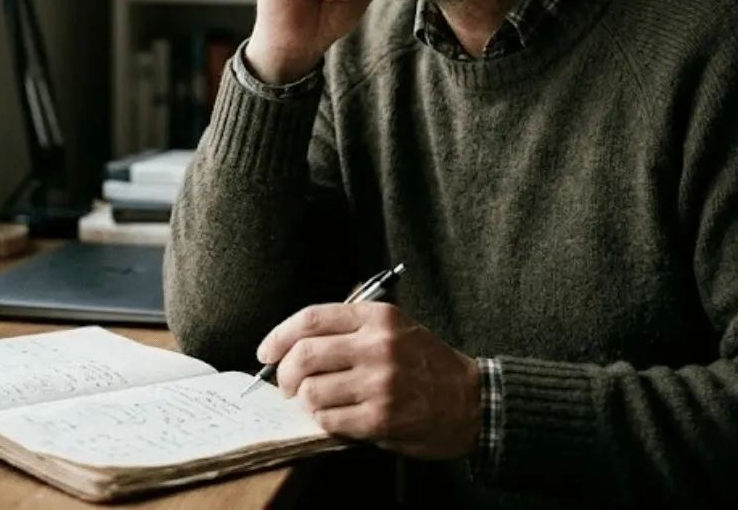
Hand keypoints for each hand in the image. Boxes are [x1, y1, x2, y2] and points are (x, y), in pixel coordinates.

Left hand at [256, 302, 481, 460]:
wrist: (471, 401)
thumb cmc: (427, 365)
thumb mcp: (395, 328)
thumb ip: (351, 329)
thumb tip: (294, 345)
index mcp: (377, 317)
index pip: (311, 319)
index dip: (279, 336)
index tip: (266, 352)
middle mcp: (377, 345)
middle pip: (303, 356)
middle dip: (284, 376)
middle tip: (287, 387)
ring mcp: (380, 382)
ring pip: (312, 392)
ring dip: (308, 403)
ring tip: (322, 404)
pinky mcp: (381, 417)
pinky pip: (329, 420)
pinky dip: (326, 422)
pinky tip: (340, 418)